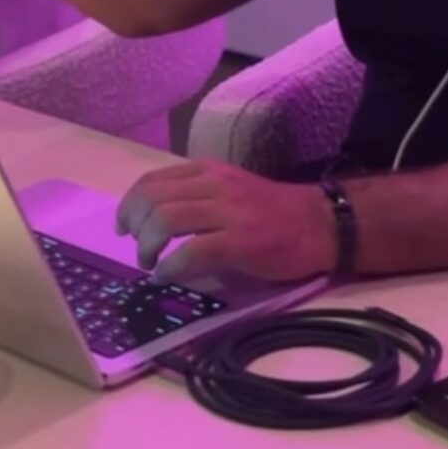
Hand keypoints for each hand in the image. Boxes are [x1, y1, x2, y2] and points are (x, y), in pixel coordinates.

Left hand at [116, 159, 335, 285]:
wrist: (322, 224)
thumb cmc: (275, 214)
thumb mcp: (230, 192)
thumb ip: (196, 199)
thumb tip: (154, 223)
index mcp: (209, 172)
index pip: (153, 179)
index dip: (130, 204)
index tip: (125, 226)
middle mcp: (215, 185)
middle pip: (153, 198)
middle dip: (135, 226)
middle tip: (138, 249)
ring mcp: (229, 211)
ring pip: (166, 219)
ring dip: (148, 246)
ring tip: (149, 263)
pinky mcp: (241, 241)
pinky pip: (191, 251)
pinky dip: (170, 266)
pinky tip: (166, 276)